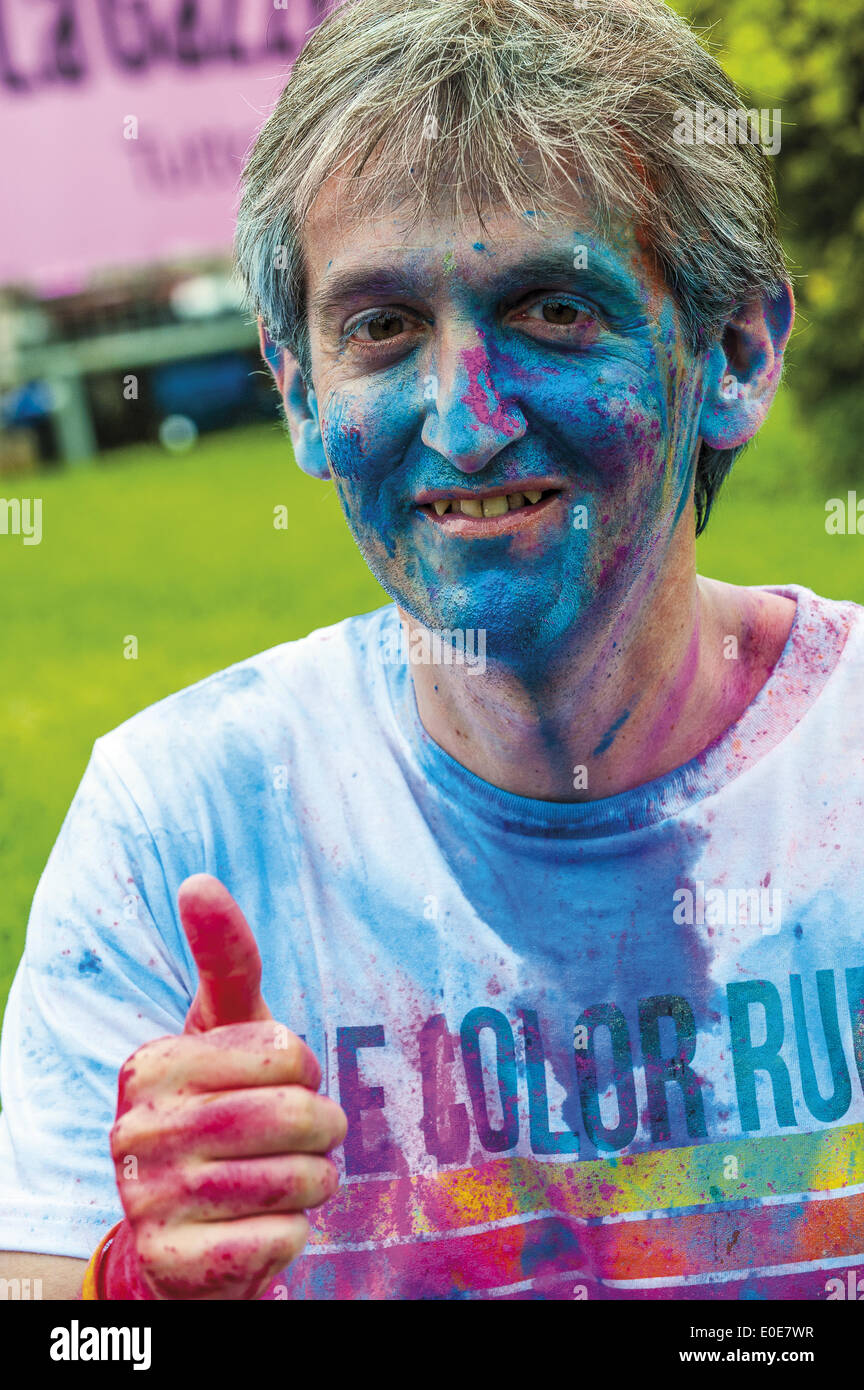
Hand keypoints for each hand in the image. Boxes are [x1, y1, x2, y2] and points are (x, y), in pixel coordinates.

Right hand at [105, 874, 346, 1299]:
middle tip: (314, 1135)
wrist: (186, 1231)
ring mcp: (149, 1200)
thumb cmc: (220, 1107)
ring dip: (315, 1179)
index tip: (288, 1082)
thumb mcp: (226, 1032)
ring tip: (294, 1177)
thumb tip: (198, 880)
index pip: (285, 1053)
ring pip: (294, 1179)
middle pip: (292, 1117)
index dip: (306, 1071)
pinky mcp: (176, 1261)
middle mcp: (137, 1129)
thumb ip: (225, 960)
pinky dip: (295, 1231)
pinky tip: (268, 1224)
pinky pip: (282, 1238)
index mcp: (152, 1065)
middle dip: (323, 1128)